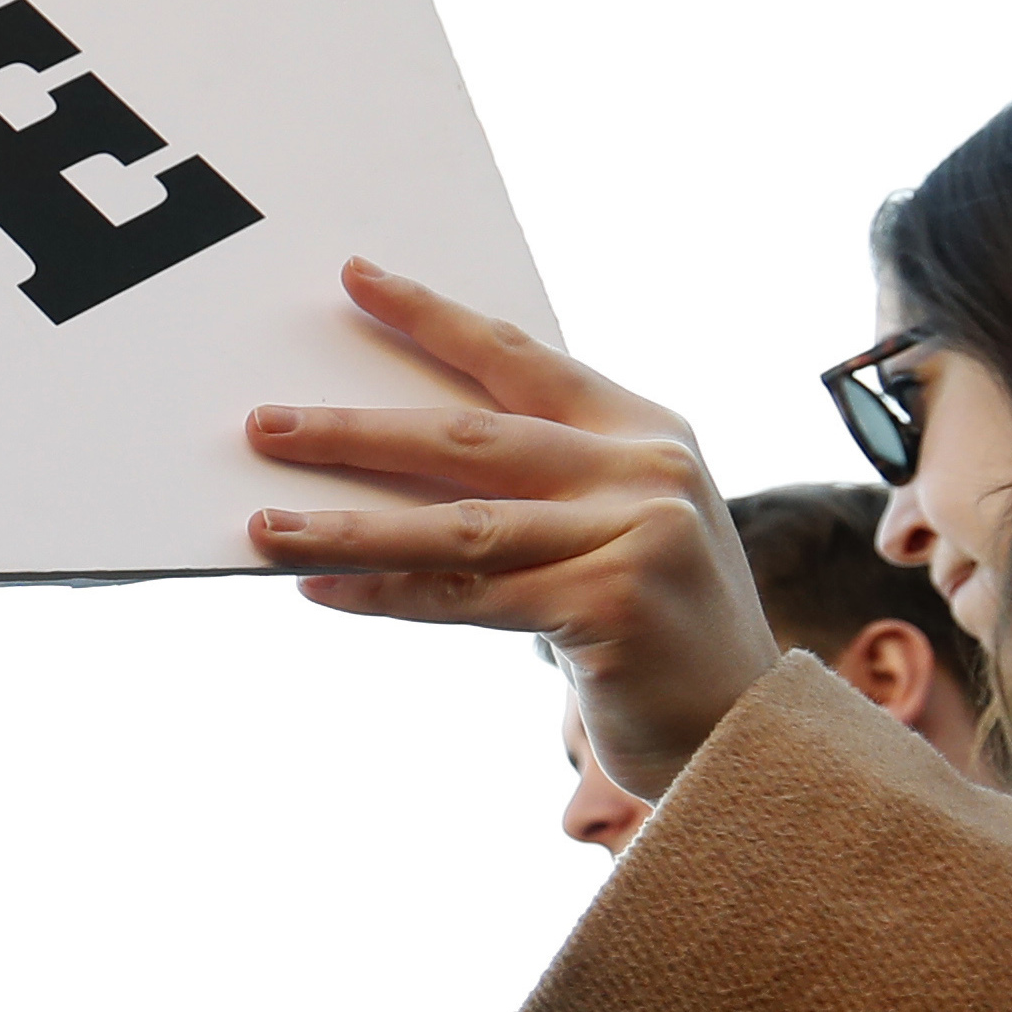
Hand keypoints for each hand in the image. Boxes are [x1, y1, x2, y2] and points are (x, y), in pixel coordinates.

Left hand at [244, 259, 782, 802]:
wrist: (746, 732)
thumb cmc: (660, 627)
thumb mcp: (618, 528)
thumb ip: (541, 485)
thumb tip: (390, 460)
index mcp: (645, 432)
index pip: (519, 359)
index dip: (432, 318)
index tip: (355, 278)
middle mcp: (644, 472)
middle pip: (469, 438)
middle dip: (356, 430)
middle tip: (265, 424)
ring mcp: (633, 537)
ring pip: (454, 524)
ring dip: (347, 526)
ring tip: (265, 524)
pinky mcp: (607, 608)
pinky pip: (463, 597)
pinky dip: (383, 592)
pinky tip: (320, 589)